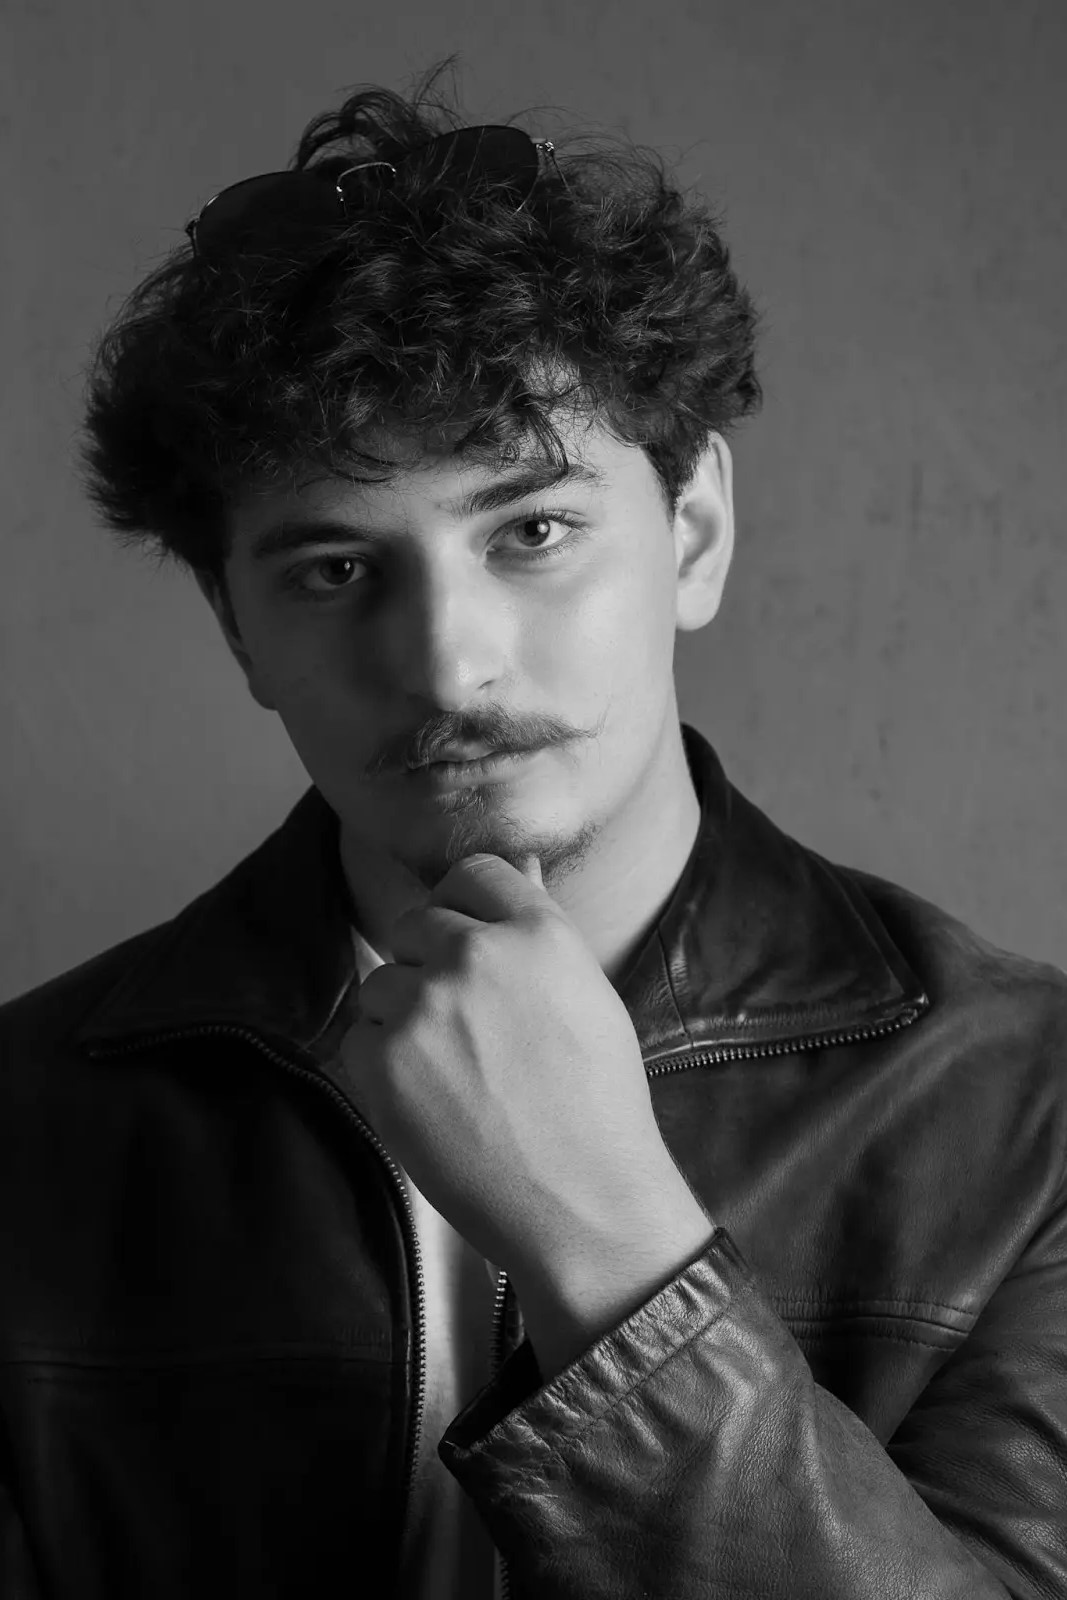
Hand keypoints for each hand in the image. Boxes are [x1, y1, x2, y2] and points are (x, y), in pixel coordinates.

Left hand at [340, 852, 710, 1338]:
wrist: (582, 1201)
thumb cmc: (598, 1107)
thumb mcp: (588, 997)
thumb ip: (539, 931)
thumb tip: (515, 869)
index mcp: (538, 932)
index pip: (474, 873)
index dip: (464, 906)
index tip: (464, 940)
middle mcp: (476, 956)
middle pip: (416, 924)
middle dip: (428, 963)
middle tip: (462, 1026)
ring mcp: (424, 1005)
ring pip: (381, 983)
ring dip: (401, 1018)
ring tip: (452, 1074)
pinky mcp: (382, 1059)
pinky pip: (358, 1037)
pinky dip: (380, 1066)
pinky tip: (429, 1100)